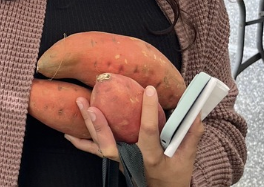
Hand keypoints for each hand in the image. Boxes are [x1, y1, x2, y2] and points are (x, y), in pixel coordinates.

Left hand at [67, 83, 202, 186]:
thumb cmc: (175, 173)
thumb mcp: (187, 157)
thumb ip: (192, 133)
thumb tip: (196, 110)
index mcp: (151, 158)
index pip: (149, 133)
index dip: (149, 111)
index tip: (149, 90)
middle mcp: (131, 160)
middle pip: (111, 143)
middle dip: (100, 125)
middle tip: (91, 105)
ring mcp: (120, 161)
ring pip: (99, 144)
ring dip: (87, 124)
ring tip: (79, 103)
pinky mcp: (114, 159)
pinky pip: (95, 150)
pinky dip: (81, 142)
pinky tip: (68, 133)